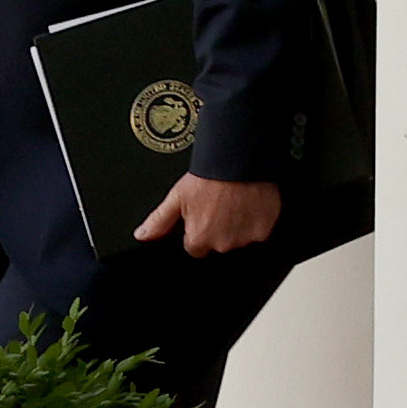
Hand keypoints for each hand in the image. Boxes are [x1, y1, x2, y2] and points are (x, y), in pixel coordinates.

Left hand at [137, 173, 283, 256]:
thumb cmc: (208, 176)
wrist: (238, 160)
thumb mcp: (177, 197)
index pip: (195, 247)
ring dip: (237, 225)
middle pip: (218, 243)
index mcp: (199, 239)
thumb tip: (142, 235)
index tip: (203, 214)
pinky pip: (259, 231)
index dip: (198, 229)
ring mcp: (244, 238)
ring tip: (235, 202)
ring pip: (239, 238)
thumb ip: (159, 221)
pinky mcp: (263, 230)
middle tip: (219, 205)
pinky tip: (249, 203)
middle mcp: (222, 244)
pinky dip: (256, 220)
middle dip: (218, 228)